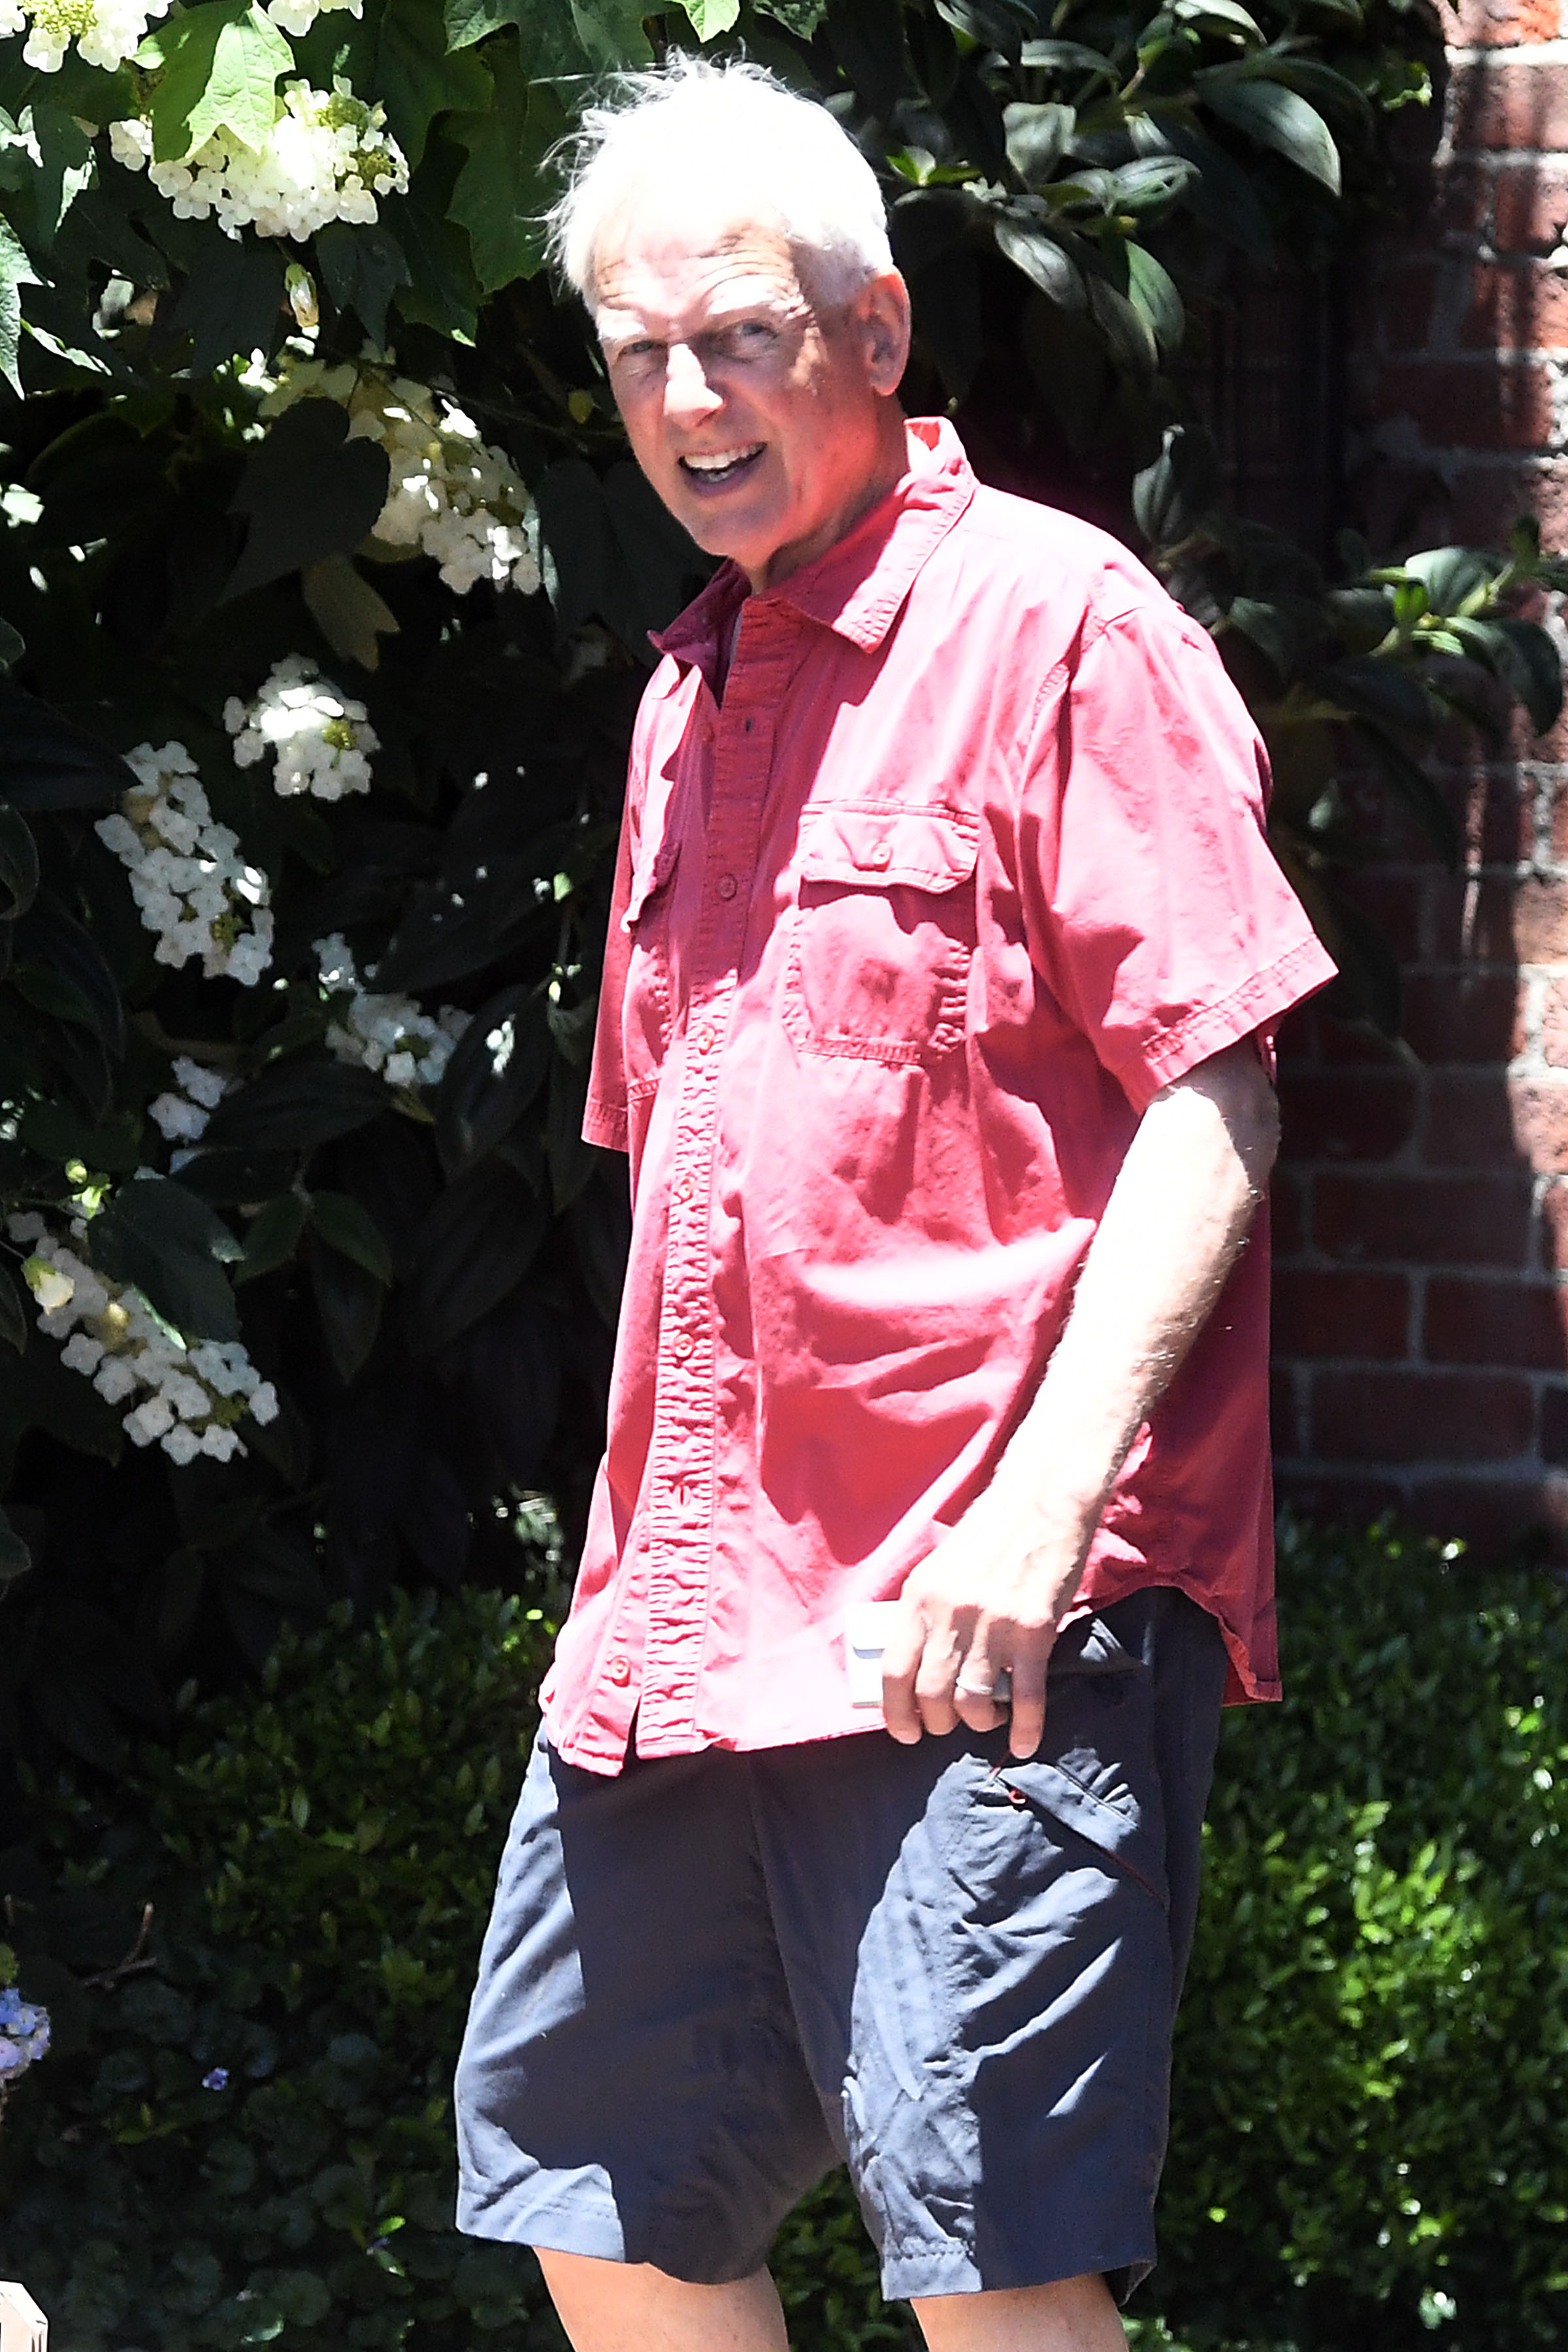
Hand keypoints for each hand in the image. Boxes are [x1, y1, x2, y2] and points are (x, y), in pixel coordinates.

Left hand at [879, 1488, 1084, 1759]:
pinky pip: (1026, 1697)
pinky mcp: (1034, 1631)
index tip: (906, 1732)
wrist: (1042, 1500)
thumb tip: (916, 1666)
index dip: (897, 1713)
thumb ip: (925, 1613)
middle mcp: (950, 1614)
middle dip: (937, 1723)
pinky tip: (1023, 1742)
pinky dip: (1024, 1729)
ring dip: (978, 1723)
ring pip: (973, 1702)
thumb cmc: (989, 1534)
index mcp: (920, 1598)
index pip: (894, 1671)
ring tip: (986, 1719)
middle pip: (931, 1696)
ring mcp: (993, 1624)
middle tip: (949, 1725)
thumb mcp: (939, 1567)